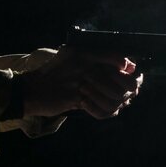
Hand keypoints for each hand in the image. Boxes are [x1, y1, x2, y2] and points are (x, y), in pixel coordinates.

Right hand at [20, 45, 142, 118]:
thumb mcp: (70, 56)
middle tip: (131, 93)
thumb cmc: (52, 73)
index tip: (133, 73)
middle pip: (122, 80)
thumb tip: (124, 65)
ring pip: (115, 97)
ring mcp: (82, 83)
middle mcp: (85, 67)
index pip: (118, 58)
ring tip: (119, 103)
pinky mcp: (78, 99)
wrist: (32, 89)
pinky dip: (106, 112)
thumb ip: (93, 57)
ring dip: (119, 102)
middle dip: (130, 89)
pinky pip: (102, 109)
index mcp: (84, 54)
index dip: (129, 68)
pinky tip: (105, 109)